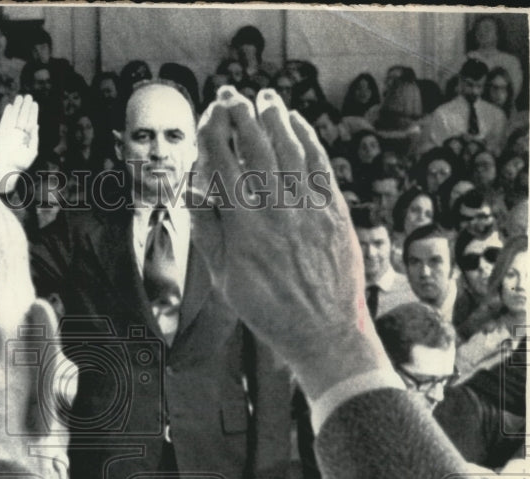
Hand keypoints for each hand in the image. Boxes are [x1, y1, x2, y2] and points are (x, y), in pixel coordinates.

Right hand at [0, 94, 38, 193]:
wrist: (6, 169)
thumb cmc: (20, 164)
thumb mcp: (32, 151)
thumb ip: (34, 138)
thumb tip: (36, 125)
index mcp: (27, 138)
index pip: (31, 121)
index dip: (33, 112)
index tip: (34, 103)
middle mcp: (18, 134)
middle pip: (23, 116)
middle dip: (25, 107)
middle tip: (28, 96)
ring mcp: (10, 133)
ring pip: (14, 117)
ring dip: (16, 107)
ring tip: (19, 97)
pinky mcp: (1, 134)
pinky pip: (4, 121)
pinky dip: (7, 114)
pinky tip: (10, 106)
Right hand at [192, 86, 390, 399]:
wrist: (324, 332)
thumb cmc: (268, 311)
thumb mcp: (224, 278)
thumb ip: (208, 232)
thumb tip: (194, 191)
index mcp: (243, 224)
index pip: (223, 163)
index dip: (213, 133)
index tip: (207, 115)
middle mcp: (275, 208)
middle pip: (255, 146)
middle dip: (240, 114)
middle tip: (231, 95)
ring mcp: (308, 206)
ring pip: (289, 147)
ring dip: (275, 117)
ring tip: (264, 97)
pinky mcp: (335, 209)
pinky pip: (319, 162)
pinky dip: (307, 138)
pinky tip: (297, 124)